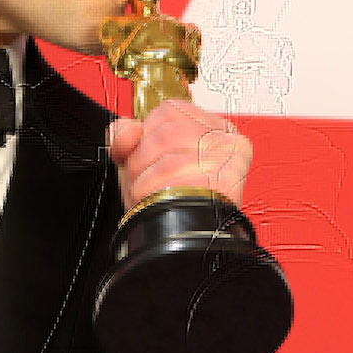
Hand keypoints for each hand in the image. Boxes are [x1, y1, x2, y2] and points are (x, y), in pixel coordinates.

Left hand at [106, 99, 250, 208]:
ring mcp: (226, 160)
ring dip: (146, 179)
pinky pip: (175, 179)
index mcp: (211, 127)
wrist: (189, 242)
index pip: (169, 110)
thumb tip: (126, 130)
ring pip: (168, 154)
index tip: (147, 153)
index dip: (145, 133)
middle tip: (150, 180)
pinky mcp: (225, 182)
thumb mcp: (143, 162)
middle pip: (166, 132)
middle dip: (142, 161)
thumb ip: (127, 138)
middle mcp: (224, 139)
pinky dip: (155, 193)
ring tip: (155, 193)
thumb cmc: (172, 201)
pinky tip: (162, 201)